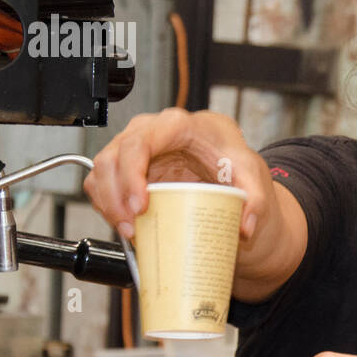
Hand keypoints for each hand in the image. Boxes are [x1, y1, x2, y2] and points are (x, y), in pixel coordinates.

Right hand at [83, 108, 273, 243]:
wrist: (226, 163)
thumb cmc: (232, 157)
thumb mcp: (251, 174)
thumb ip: (256, 199)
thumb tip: (245, 226)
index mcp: (178, 125)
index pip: (141, 141)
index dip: (132, 173)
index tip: (140, 205)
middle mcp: (149, 131)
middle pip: (113, 157)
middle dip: (115, 197)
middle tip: (132, 228)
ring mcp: (133, 147)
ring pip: (100, 170)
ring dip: (107, 204)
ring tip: (129, 231)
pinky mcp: (126, 166)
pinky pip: (102, 182)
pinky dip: (106, 205)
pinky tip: (123, 224)